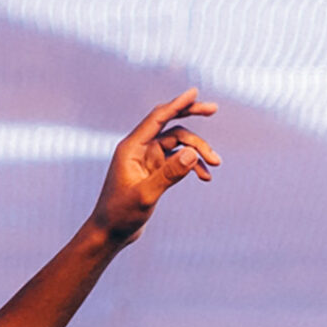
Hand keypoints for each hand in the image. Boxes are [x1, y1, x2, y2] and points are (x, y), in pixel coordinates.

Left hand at [89, 91, 220, 244]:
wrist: (110, 234)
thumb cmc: (120, 215)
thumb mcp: (145, 195)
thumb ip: (169, 174)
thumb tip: (193, 153)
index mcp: (131, 148)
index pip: (157, 118)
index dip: (176, 104)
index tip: (195, 92)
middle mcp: (139, 149)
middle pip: (169, 123)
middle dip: (191, 115)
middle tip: (213, 109)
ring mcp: (148, 159)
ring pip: (179, 144)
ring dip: (198, 151)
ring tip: (216, 164)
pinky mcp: (154, 171)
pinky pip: (178, 160)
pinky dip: (192, 165)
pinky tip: (205, 177)